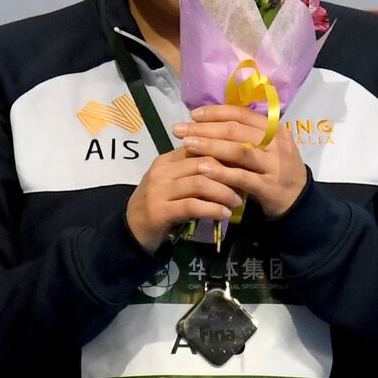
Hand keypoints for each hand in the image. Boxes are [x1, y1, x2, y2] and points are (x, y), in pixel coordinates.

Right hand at [125, 147, 239, 252]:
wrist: (131, 231)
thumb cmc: (160, 205)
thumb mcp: (175, 184)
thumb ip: (195, 172)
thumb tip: (232, 164)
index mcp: (166, 160)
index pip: (200, 146)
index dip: (226, 153)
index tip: (246, 163)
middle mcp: (161, 171)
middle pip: (203, 162)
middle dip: (229, 173)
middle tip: (246, 183)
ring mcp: (158, 191)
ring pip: (199, 183)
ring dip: (224, 192)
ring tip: (237, 201)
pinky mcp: (159, 211)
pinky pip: (192, 206)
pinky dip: (212, 209)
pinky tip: (224, 214)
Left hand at [172, 104, 307, 219]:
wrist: (298, 199)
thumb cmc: (275, 169)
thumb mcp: (268, 146)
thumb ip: (246, 135)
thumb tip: (210, 122)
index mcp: (274, 129)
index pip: (242, 114)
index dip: (216, 112)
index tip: (193, 114)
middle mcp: (276, 144)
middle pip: (236, 131)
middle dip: (205, 128)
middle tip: (180, 129)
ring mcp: (274, 165)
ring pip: (238, 151)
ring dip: (210, 146)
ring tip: (187, 144)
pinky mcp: (269, 186)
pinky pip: (242, 177)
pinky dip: (221, 172)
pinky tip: (202, 169)